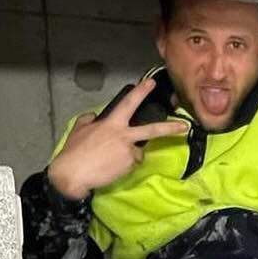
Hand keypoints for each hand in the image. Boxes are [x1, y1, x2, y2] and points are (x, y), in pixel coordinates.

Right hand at [47, 80, 186, 201]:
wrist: (73, 174)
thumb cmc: (73, 152)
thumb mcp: (79, 129)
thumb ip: (89, 120)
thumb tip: (94, 117)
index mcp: (111, 123)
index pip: (129, 103)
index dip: (141, 92)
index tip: (151, 84)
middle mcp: (124, 135)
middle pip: (152, 130)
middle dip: (171, 127)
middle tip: (184, 126)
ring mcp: (129, 151)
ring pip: (137, 152)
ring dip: (127, 155)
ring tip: (109, 160)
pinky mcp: (129, 165)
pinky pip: (131, 164)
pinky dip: (124, 166)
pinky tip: (110, 168)